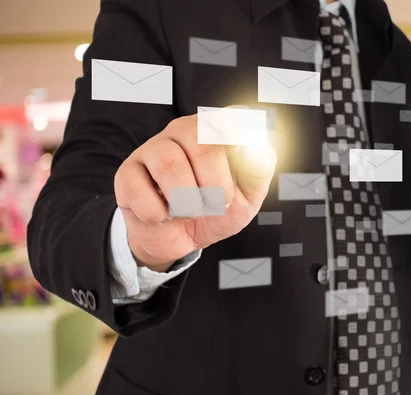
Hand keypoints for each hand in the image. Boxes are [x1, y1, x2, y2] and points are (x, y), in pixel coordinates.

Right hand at [114, 113, 276, 271]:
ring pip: (169, 164)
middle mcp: (186, 130)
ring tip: (190, 211)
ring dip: (187, 201)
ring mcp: (154, 148)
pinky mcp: (128, 172)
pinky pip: (139, 189)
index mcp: (219, 130)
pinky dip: (157, 213)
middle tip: (217, 205)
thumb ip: (258, 169)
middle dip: (216, 187)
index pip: (233, 116)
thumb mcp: (248, 196)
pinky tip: (162, 213)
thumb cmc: (216, 209)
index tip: (245, 150)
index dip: (242, 131)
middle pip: (203, 144)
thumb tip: (257, 147)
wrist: (181, 238)